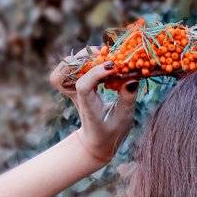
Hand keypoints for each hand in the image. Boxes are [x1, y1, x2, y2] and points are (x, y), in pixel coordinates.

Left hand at [48, 51, 138, 165]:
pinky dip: (81, 59)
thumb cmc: (111, 132)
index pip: (83, 86)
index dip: (95, 73)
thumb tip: (132, 78)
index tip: (113, 67)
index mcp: (88, 108)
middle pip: (66, 72)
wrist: (95, 141)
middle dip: (86, 59)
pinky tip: (97, 60)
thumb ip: (127, 99)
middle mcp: (76, 97)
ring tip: (102, 56)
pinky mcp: (74, 86)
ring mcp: (72, 91)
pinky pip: (68, 68)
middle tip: (108, 57)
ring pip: (63, 69)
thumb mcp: (124, 119)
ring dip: (82, 57)